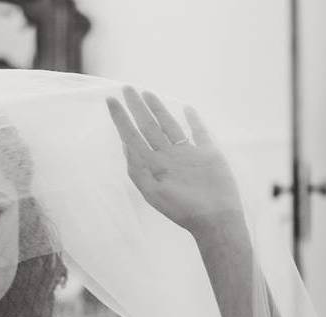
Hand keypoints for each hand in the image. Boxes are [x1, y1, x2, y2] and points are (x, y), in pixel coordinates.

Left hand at [107, 87, 243, 235]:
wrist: (214, 219)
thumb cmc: (182, 209)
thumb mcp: (152, 191)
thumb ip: (137, 168)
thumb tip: (125, 144)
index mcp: (152, 166)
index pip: (132, 137)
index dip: (121, 119)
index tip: (110, 100)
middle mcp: (167, 158)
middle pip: (148, 127)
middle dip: (136, 108)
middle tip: (126, 87)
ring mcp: (187, 154)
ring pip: (169, 126)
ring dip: (159, 109)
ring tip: (147, 93)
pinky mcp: (207, 153)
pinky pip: (199, 132)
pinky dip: (193, 120)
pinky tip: (187, 109)